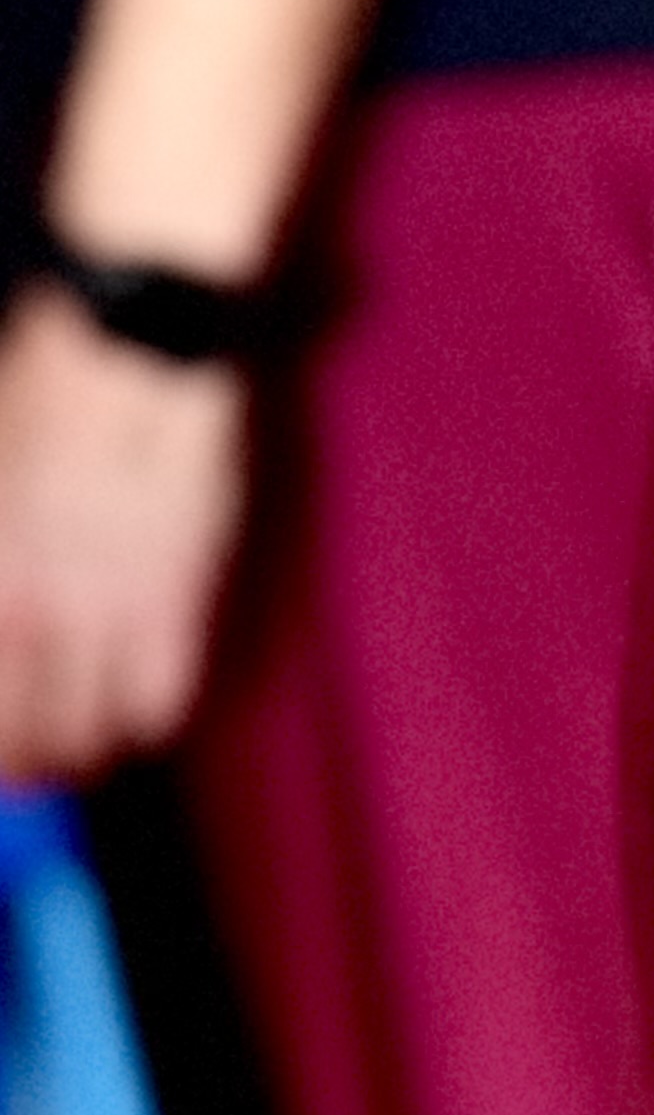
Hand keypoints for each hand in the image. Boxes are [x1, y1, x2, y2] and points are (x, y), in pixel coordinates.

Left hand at [0, 286, 247, 777]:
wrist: (128, 345)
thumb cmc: (44, 396)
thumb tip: (6, 620)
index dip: (0, 751)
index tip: (7, 763)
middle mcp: (24, 608)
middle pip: (22, 741)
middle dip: (32, 765)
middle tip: (44, 768)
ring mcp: (100, 607)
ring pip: (89, 733)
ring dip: (90, 749)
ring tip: (96, 748)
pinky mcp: (175, 594)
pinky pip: (161, 696)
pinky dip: (154, 710)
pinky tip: (151, 705)